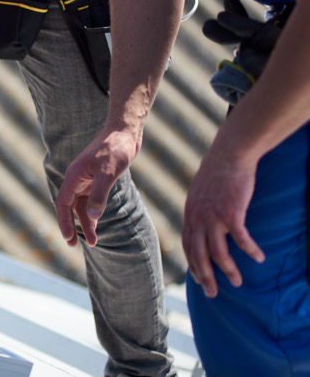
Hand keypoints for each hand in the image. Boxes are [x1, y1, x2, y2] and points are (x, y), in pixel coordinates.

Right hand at [55, 128, 138, 246]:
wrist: (125, 132)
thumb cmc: (116, 149)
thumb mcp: (109, 173)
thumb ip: (99, 195)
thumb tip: (92, 217)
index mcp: (74, 176)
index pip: (63, 203)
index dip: (64, 222)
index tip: (68, 239)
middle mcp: (77, 178)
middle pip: (70, 207)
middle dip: (73, 226)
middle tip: (76, 246)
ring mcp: (86, 178)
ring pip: (81, 205)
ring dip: (86, 222)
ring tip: (95, 242)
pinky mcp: (97, 178)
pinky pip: (90, 199)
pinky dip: (93, 212)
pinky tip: (98, 222)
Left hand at [182, 151, 263, 298]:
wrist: (228, 155)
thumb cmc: (217, 173)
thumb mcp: (199, 193)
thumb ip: (198, 210)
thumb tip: (201, 222)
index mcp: (190, 214)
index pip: (188, 246)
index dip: (193, 265)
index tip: (200, 279)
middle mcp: (198, 219)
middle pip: (199, 256)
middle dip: (206, 278)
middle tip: (213, 294)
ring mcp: (214, 218)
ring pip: (219, 254)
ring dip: (229, 271)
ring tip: (238, 282)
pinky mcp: (232, 214)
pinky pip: (242, 240)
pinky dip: (251, 251)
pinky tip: (259, 258)